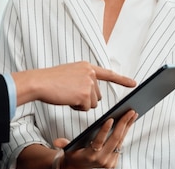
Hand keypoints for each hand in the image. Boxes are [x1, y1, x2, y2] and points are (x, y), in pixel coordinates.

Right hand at [13, 61, 135, 109]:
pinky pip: (86, 108)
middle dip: (85, 99)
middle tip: (69, 93)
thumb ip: (83, 80)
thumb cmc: (50, 81)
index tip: (134, 83)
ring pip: (92, 103)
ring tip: (67, 94)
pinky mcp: (85, 94)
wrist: (40, 82)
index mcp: (86, 66)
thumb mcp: (70, 74)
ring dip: (81, 104)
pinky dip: (77, 107)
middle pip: (97, 95)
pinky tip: (67, 99)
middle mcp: (90, 73)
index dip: (122, 79)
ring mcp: (88, 83)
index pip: (107, 73)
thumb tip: (92, 96)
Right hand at [52, 110, 137, 168]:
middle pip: (115, 139)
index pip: (99, 141)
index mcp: (90, 155)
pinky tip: (129, 122)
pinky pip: (121, 144)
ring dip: (128, 126)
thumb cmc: (73, 156)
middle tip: (129, 111)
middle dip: (123, 124)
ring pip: (120, 141)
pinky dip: (126, 132)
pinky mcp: (115, 161)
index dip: (105, 130)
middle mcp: (102, 159)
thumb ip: (64, 145)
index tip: (110, 119)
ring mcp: (110, 161)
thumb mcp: (67, 151)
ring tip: (132, 113)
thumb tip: (57, 142)